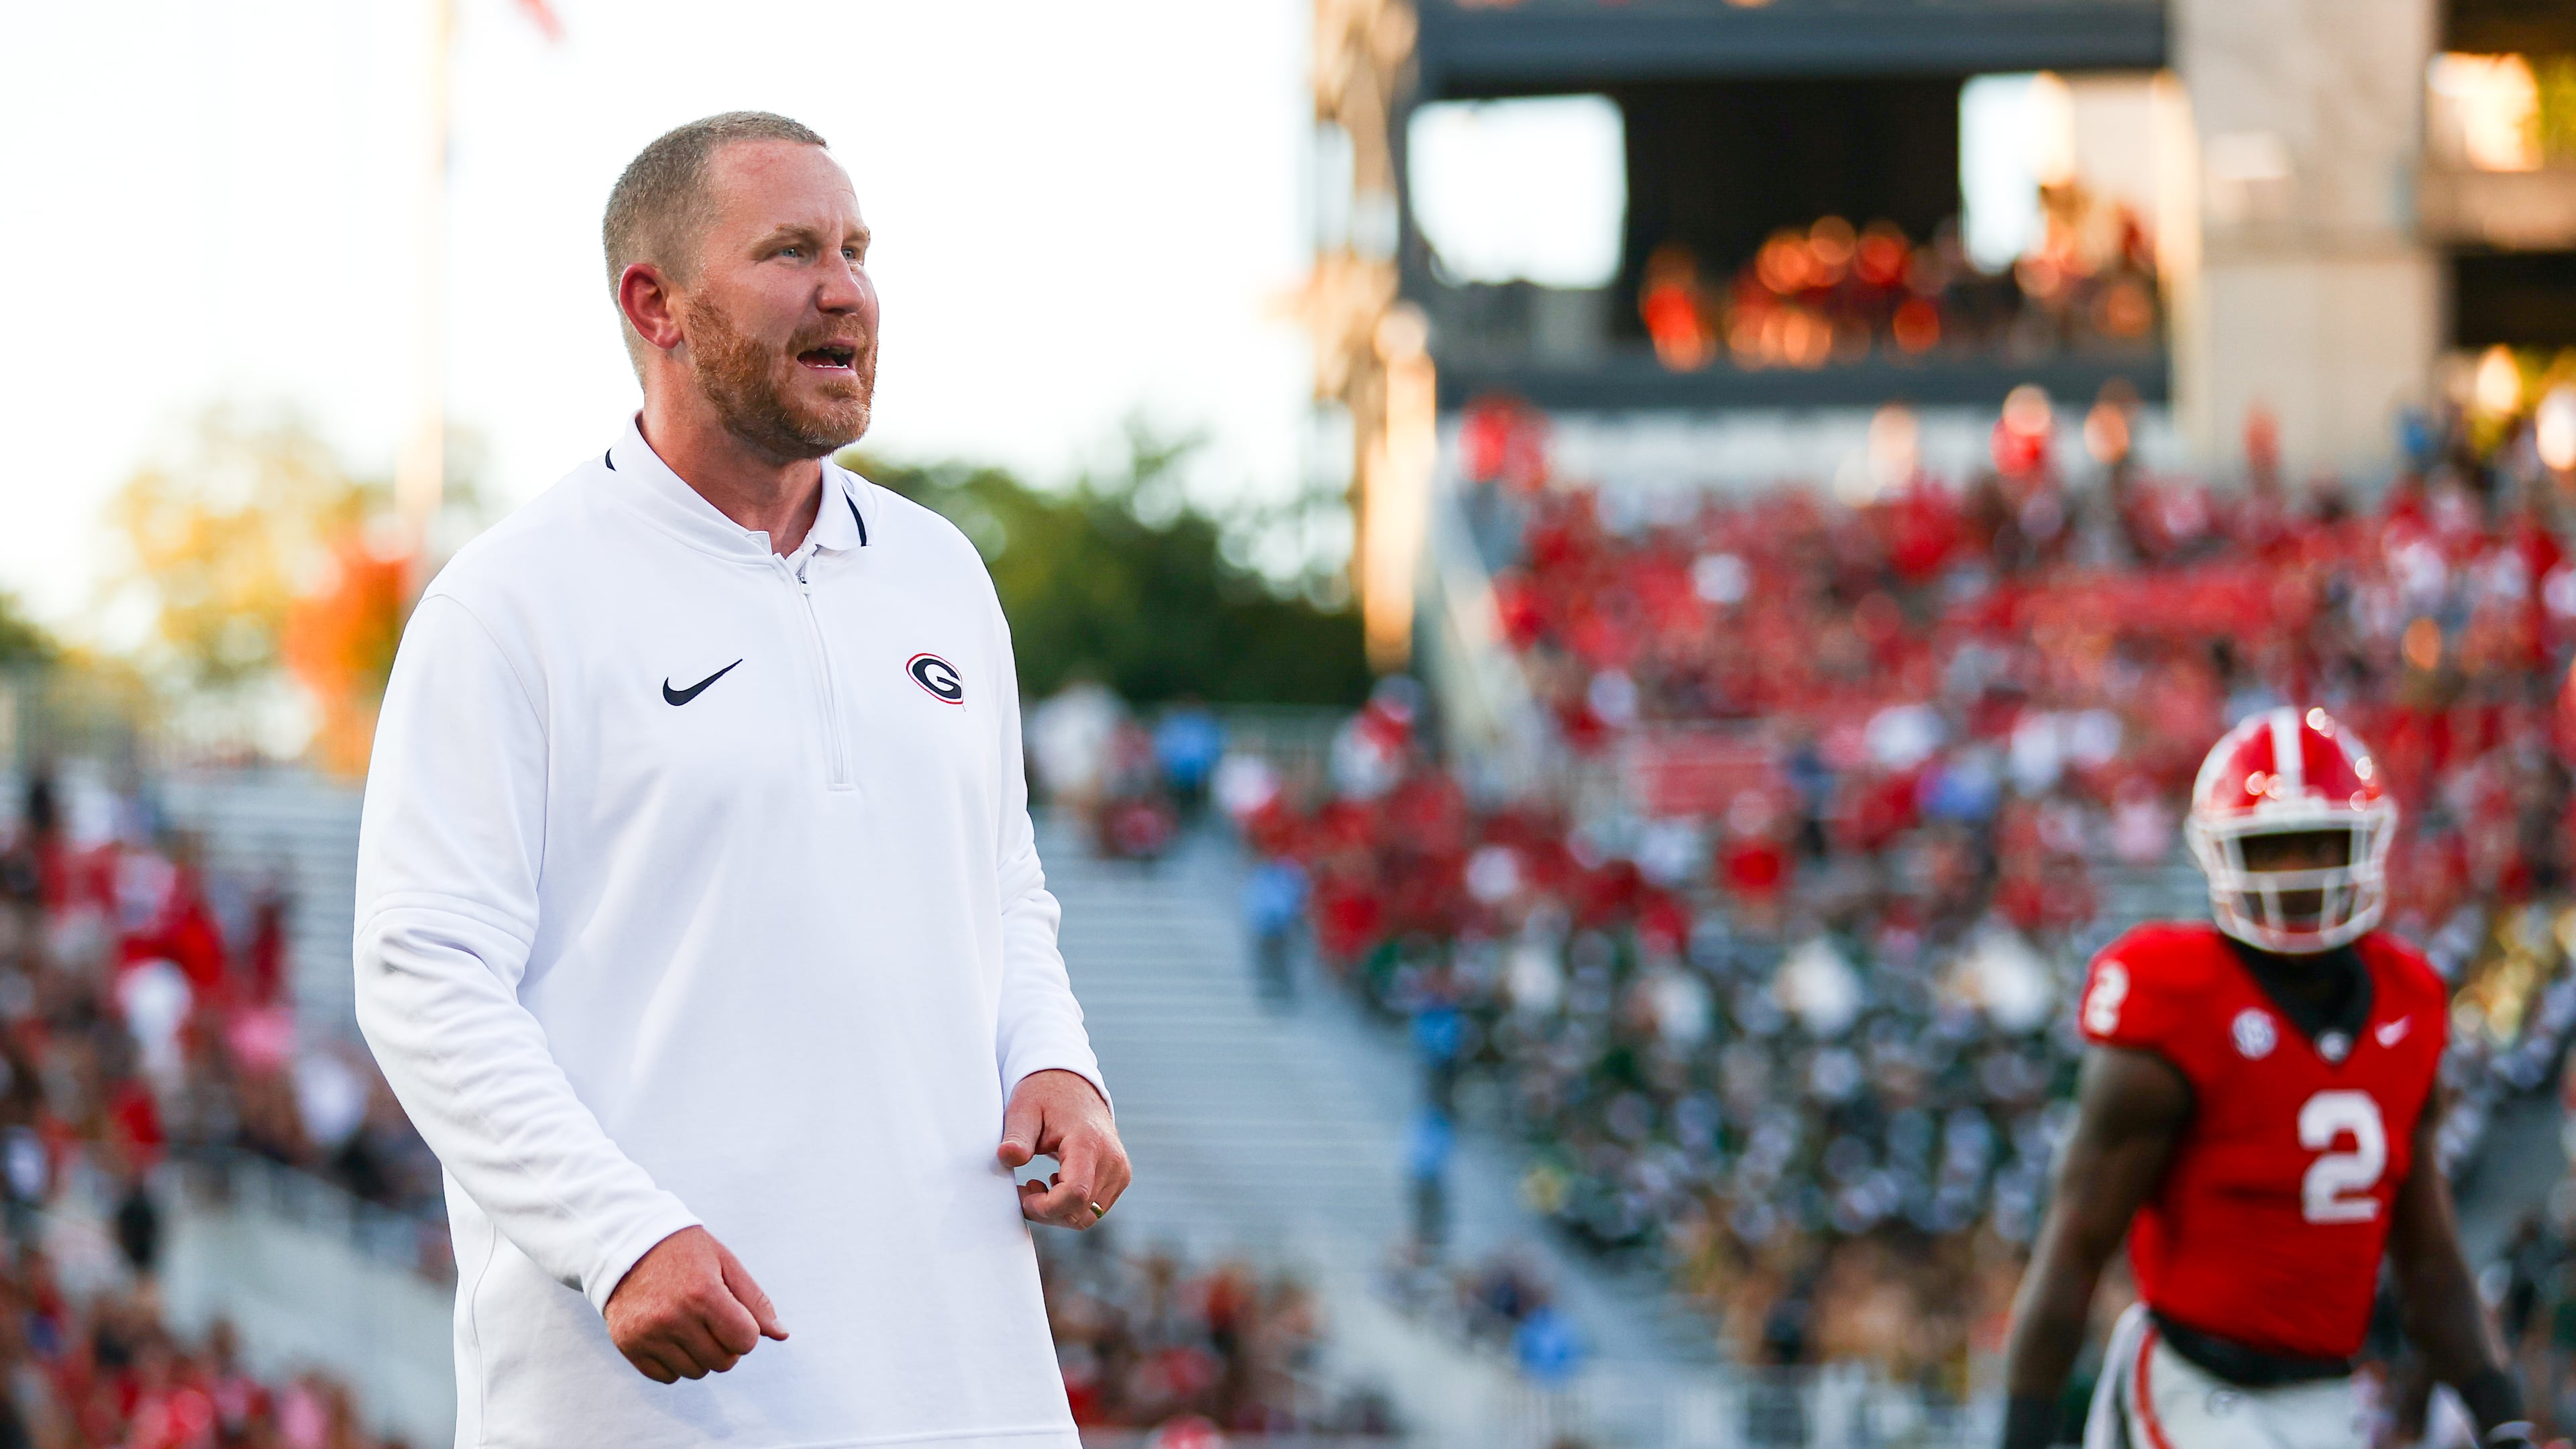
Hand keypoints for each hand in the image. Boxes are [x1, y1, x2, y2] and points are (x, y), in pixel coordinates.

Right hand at [603, 1226, 786, 1382]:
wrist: (627, 1244)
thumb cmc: (685, 1252)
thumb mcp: (725, 1263)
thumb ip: (754, 1300)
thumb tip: (782, 1335)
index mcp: (702, 1293)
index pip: (746, 1341)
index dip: (746, 1330)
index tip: (734, 1314)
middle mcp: (673, 1317)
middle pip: (723, 1362)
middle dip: (726, 1345)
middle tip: (712, 1319)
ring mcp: (648, 1334)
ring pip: (696, 1372)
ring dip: (701, 1355)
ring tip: (690, 1324)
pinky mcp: (629, 1345)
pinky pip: (667, 1377)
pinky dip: (675, 1362)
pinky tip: (670, 1335)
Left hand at [998, 1069, 1128, 1229]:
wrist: (1073, 1085)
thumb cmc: (1045, 1096)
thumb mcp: (1023, 1110)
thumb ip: (1016, 1136)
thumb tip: (1006, 1156)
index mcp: (1088, 1143)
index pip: (1076, 1194)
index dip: (1046, 1207)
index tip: (1024, 1195)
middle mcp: (1111, 1160)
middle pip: (1081, 1212)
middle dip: (1047, 1211)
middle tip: (1024, 1188)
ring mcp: (1119, 1171)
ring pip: (1088, 1216)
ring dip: (1059, 1211)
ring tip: (1039, 1184)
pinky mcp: (1120, 1177)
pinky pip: (1095, 1208)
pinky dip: (1072, 1206)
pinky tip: (1056, 1182)